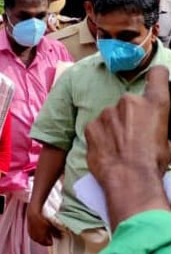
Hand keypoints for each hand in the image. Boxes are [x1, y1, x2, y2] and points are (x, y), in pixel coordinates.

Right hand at [27, 205, 60, 245]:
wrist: (33, 215)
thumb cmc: (42, 221)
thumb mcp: (51, 227)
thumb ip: (56, 233)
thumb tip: (60, 236)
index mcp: (42, 239)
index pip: (49, 244)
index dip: (52, 240)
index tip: (53, 236)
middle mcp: (36, 239)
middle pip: (43, 243)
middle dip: (47, 239)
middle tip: (49, 233)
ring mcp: (32, 236)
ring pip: (38, 239)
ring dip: (42, 237)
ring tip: (44, 231)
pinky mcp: (29, 232)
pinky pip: (34, 236)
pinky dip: (37, 234)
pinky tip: (39, 229)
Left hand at [85, 65, 170, 226]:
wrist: (129, 178)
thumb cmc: (152, 162)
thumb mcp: (166, 139)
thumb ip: (156, 123)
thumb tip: (151, 126)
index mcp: (155, 103)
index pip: (157, 74)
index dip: (156, 76)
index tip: (155, 80)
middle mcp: (130, 101)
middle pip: (129, 103)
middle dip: (129, 115)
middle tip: (132, 135)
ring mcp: (107, 112)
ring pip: (110, 115)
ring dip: (113, 126)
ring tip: (118, 146)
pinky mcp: (91, 125)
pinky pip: (96, 127)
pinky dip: (99, 136)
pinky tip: (106, 149)